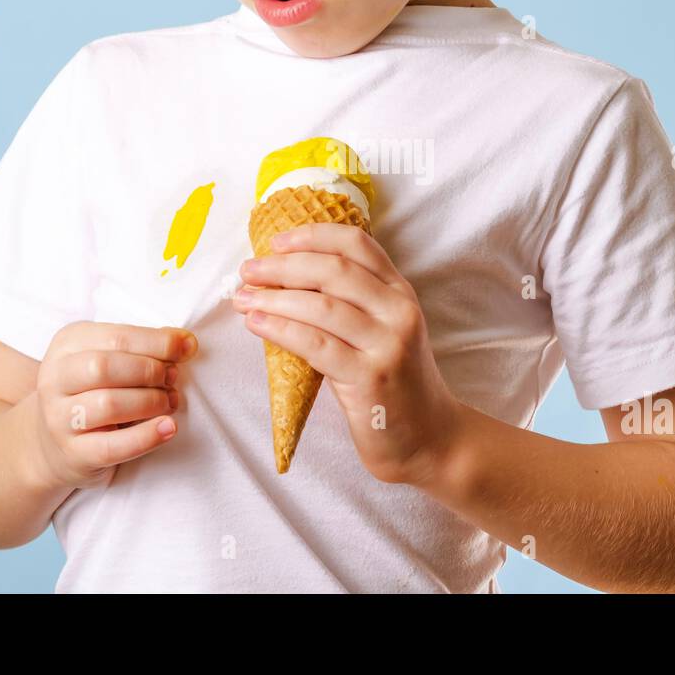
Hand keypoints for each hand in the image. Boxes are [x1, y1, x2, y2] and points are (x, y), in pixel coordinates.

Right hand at [32, 321, 195, 488]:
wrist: (54, 442)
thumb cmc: (95, 390)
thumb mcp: (111, 358)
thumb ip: (144, 347)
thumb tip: (186, 343)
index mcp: (67, 344)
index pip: (117, 336)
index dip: (158, 342)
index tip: (188, 347)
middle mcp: (55, 379)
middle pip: (105, 368)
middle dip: (150, 371)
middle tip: (173, 378)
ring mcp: (59, 418)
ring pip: (108, 404)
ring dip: (150, 401)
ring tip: (170, 401)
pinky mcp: (73, 453)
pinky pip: (113, 446)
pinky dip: (146, 437)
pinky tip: (168, 427)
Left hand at [234, 223, 461, 485]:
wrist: (431, 438)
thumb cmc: (396, 384)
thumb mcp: (385, 332)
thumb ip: (353, 304)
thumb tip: (286, 280)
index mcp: (401, 293)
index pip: (357, 245)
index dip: (314, 236)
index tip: (277, 241)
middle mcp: (399, 312)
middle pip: (334, 271)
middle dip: (283, 266)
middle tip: (248, 270)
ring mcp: (388, 345)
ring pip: (321, 306)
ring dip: (274, 298)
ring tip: (243, 299)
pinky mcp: (371, 378)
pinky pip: (316, 345)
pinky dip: (281, 330)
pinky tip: (257, 324)